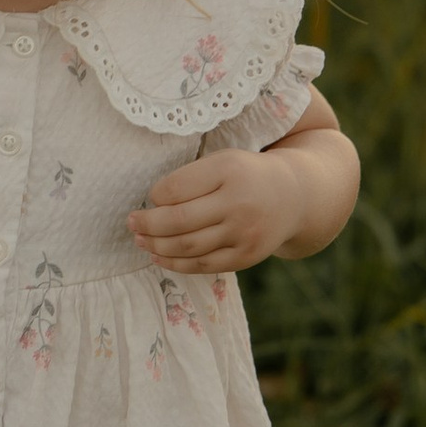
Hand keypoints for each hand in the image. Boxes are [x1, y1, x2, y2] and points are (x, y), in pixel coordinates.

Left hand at [129, 148, 299, 276]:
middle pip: (178, 220)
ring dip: (156, 245)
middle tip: (130, 222)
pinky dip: (175, 263)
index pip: (176, 188)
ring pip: (187, 246)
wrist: (294, 196)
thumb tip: (150, 204)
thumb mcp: (223, 161)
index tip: (150, 196)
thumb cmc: (246, 175)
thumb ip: (191, 178)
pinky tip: (158, 256)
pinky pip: (202, 265)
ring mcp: (244, 233)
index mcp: (229, 170)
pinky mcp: (246, 256)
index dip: (155, 195)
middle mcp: (238, 202)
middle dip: (147, 224)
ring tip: (139, 239)